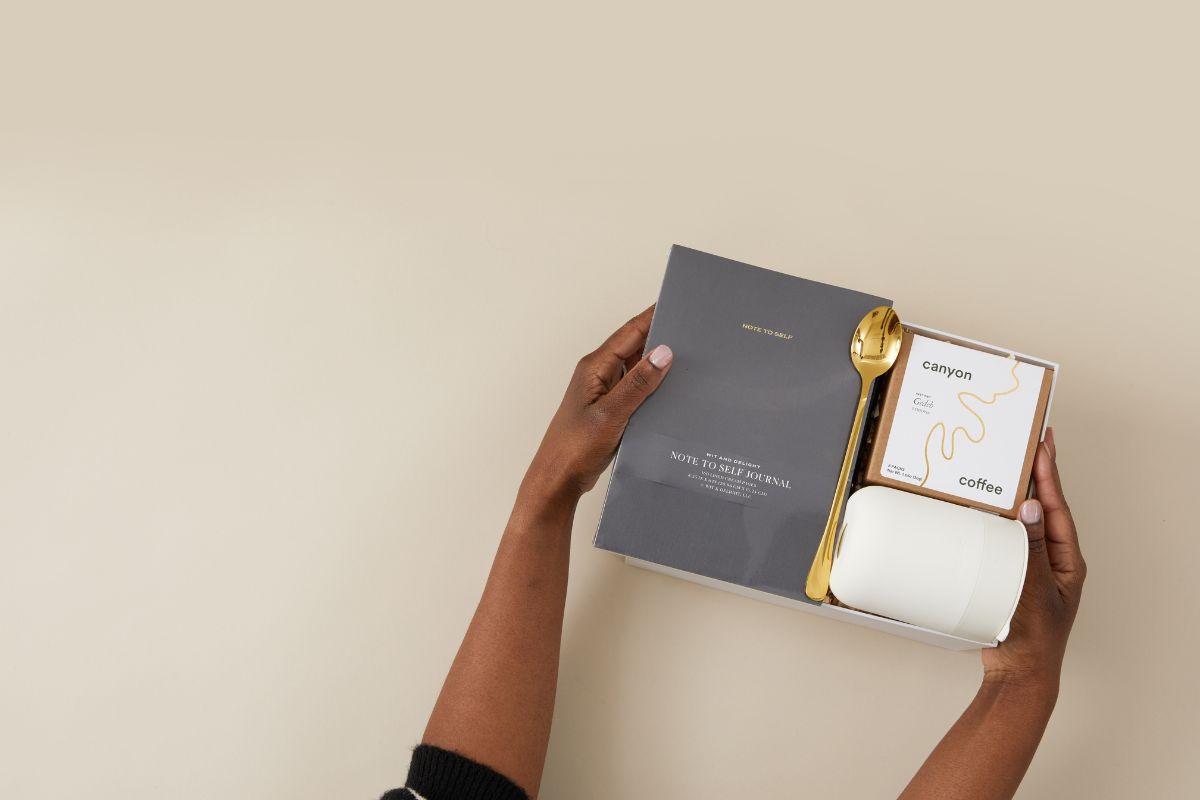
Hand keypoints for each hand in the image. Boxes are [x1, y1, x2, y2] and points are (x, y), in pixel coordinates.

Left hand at [526, 305, 672, 499]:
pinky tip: (674, 393)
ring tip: (691, 361)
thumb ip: (638, 383)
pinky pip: (638, 391)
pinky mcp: (612, 410)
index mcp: (595, 367)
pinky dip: (654, 389)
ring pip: (639, 371)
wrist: (559, 479)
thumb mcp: (611, 413)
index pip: (631, 332)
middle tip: (693, 334)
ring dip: (660, 367)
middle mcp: (601, 375)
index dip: (654, 316)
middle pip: (636, 348)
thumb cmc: (574, 447)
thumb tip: (664, 353)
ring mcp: (606, 393)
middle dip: (662, 339)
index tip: (678, 304)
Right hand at [982, 428, 1085, 692]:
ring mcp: (1034, 566)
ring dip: (1019, 493)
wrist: (1019, 672)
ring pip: (1028, 521)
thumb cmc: (1034, 639)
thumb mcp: (1034, 589)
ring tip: (1011, 465)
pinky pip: (1009, 538)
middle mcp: (1053, 559)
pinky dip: (1000, 519)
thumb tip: (1032, 507)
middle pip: (1046, 507)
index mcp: (1067, 560)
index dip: (1050, 474)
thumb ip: (1031, 547)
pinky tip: (988, 508)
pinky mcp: (1014, 574)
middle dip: (1039, 475)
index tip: (1043, 444)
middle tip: (1030, 442)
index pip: (1058, 507)